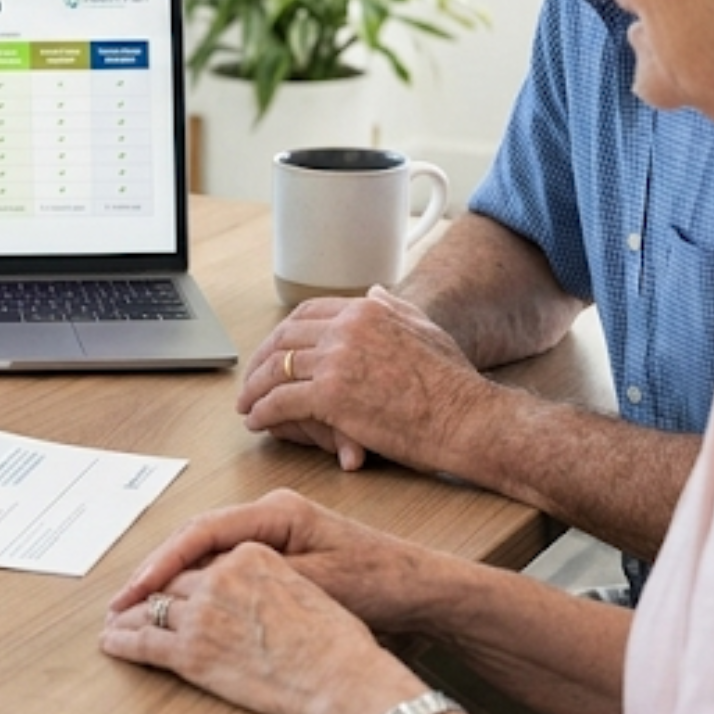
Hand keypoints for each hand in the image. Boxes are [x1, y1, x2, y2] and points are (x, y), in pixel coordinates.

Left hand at [100, 541, 423, 713]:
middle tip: (128, 598)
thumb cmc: (339, 641)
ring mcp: (204, 612)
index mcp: (254, 552)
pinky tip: (111, 642)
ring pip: (154, 606)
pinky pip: (145, 642)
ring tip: (115, 619)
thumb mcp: (312, 586)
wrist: (343, 679)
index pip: (206, 556)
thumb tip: (255, 591)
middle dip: (150, 590)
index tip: (167, 576)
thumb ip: (272, 578)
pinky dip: (123, 641)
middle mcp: (223, 575)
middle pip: (176, 578)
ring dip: (130, 613)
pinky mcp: (193, 651)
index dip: (181, 569)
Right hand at [111, 489, 450, 637]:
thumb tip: (213, 587)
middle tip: (122, 604)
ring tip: (140, 608)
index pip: (202, 532)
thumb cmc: (384, 581)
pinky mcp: (283, 556)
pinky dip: (199, 585)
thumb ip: (266, 582)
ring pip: (208, 554)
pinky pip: (226, 566)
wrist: (426, 590)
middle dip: (157, 571)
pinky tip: (183, 607)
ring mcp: (275, 534)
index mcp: (277, 512)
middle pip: (196, 539)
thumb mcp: (323, 584)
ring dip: (174, 580)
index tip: (135, 591)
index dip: (162, 564)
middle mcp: (271, 516)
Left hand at [241, 287, 502, 474]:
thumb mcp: (425, 329)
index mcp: (366, 310)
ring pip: (276, 370)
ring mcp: (335, 360)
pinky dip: (263, 412)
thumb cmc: (454, 383)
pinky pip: (281, 402)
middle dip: (261, 360)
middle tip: (251, 379)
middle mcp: (346, 328)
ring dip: (254, 389)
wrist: (467, 417)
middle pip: (284, 339)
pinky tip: (257, 422)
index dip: (283, 334)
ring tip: (247, 405)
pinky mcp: (330, 396)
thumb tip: (373, 291)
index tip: (274, 351)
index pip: (307, 313)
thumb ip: (394, 307)